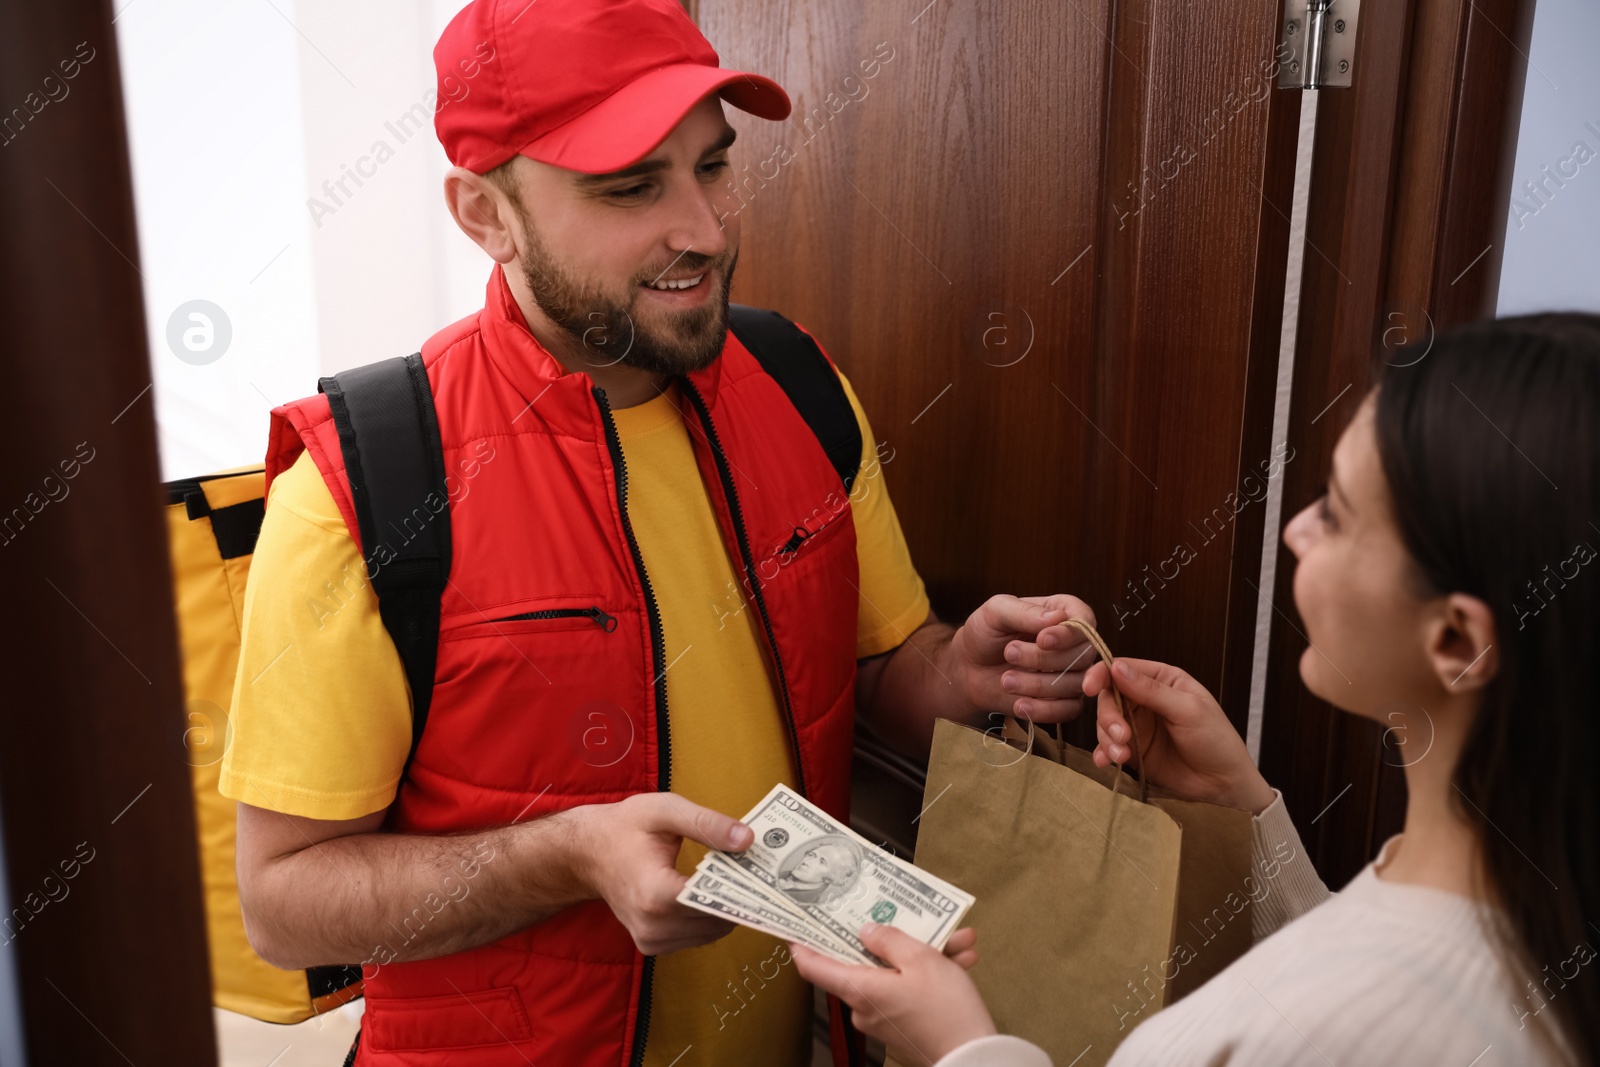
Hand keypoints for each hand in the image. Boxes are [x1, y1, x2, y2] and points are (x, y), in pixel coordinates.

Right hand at [572, 793, 752, 954]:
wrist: (588, 852)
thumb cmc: (625, 827)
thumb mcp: (666, 811)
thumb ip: (707, 824)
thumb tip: (748, 840)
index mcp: (655, 893)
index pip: (714, 902)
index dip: (743, 888)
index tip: (764, 872)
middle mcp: (652, 925)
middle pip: (718, 919)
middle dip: (739, 895)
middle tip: (752, 868)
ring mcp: (651, 940)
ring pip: (712, 932)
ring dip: (726, 908)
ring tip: (729, 877)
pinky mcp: (652, 945)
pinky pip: (697, 936)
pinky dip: (709, 917)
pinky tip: (709, 892)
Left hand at [792, 924, 989, 1066]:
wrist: (975, 1058)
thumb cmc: (946, 1009)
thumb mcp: (920, 960)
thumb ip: (889, 940)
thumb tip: (866, 932)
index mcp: (859, 989)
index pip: (814, 967)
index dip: (803, 944)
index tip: (798, 925)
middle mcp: (865, 1007)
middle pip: (867, 962)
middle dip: (897, 938)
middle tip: (914, 918)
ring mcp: (884, 1018)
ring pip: (897, 973)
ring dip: (927, 954)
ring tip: (959, 940)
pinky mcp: (904, 1025)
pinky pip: (911, 990)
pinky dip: (933, 975)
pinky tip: (962, 959)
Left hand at [949, 594, 1098, 722]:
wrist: (969, 669)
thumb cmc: (985, 633)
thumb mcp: (996, 612)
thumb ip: (1025, 611)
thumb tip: (1058, 618)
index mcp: (1064, 611)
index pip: (1085, 623)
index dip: (1069, 635)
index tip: (1041, 640)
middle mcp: (1074, 642)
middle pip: (1082, 656)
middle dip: (1044, 659)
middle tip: (1009, 653)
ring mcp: (1072, 672)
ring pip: (1076, 684)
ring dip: (1038, 685)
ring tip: (1006, 680)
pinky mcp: (1064, 700)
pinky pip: (1070, 710)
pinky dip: (1044, 709)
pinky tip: (1019, 704)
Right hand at [1085, 658, 1275, 813]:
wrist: (1224, 786)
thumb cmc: (1216, 741)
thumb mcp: (1188, 710)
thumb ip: (1151, 690)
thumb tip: (1116, 667)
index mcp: (1162, 680)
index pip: (1122, 669)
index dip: (1102, 675)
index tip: (1090, 688)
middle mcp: (1145, 700)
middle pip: (1109, 697)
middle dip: (1108, 717)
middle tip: (1121, 736)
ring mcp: (1138, 726)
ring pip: (1105, 723)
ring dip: (1107, 738)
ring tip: (1122, 756)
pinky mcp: (1133, 751)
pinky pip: (1108, 747)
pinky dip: (1103, 753)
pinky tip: (1106, 762)